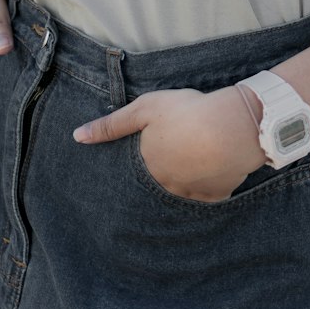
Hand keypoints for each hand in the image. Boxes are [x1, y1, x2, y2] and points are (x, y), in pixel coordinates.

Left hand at [73, 86, 263, 201]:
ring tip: (186, 170)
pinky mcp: (216, 195)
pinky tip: (207, 181)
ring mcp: (191, 193)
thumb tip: (77, 137)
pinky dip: (205, 191)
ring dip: (180, 185)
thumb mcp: (144, 109)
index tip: (146, 156)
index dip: (140, 162)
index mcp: (148, 165)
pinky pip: (206, 198)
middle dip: (158, 178)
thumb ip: (111, 125)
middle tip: (166, 164)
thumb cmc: (186, 113)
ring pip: (180, 195)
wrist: (232, 128)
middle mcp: (166, 185)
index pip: (135, 172)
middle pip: (156, 185)